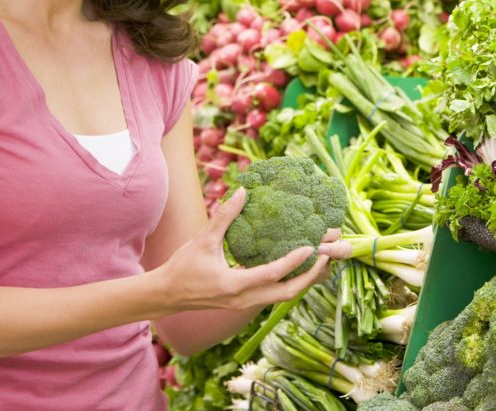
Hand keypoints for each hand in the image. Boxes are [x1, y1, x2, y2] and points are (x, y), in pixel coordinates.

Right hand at [157, 188, 346, 311]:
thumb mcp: (203, 239)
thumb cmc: (183, 267)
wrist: (168, 295)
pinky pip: (276, 294)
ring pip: (285, 296)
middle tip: (327, 253)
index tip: (311, 245)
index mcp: (235, 285)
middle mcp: (245, 299)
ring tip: (321, 259)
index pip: (272, 274)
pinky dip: (291, 281)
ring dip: (305, 280)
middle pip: (289, 293)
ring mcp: (247, 303)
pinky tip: (300, 266)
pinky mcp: (246, 301)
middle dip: (311, 275)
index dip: (294, 260)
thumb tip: (244, 191)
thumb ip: (225, 216)